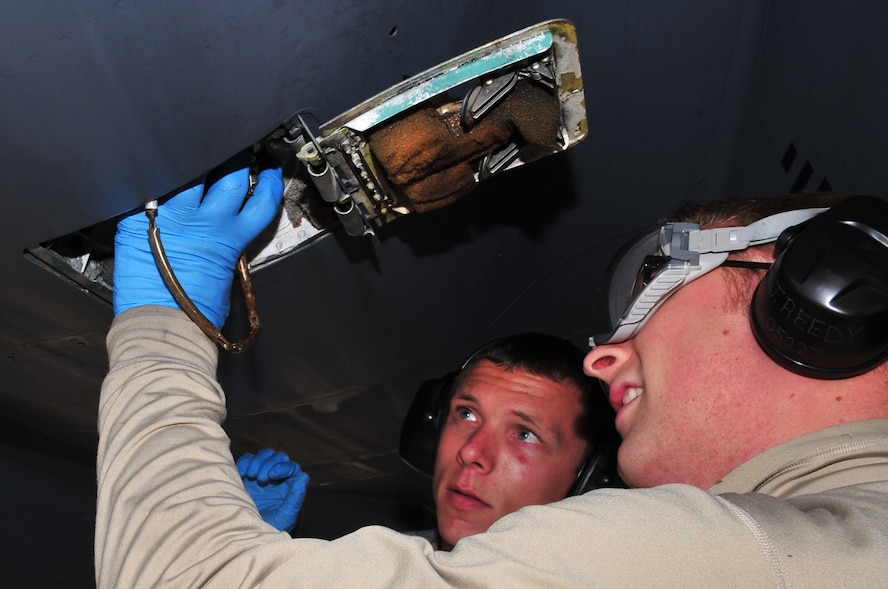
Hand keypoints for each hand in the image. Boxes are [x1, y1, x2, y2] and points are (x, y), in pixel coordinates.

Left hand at [113, 157, 283, 327]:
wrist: (161, 323)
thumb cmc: (195, 312)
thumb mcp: (224, 275)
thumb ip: (227, 246)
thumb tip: (225, 231)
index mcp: (231, 238)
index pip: (260, 202)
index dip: (269, 182)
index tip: (270, 169)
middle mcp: (207, 221)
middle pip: (230, 178)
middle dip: (237, 160)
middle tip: (236, 150)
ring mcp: (174, 215)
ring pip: (192, 173)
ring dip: (198, 160)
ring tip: (197, 151)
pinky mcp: (142, 218)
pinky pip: (152, 186)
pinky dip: (159, 175)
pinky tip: (159, 166)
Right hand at [237, 448, 309, 531]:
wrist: (248, 534)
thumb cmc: (271, 528)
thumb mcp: (285, 516)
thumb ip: (295, 498)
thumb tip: (303, 477)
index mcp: (291, 485)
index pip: (292, 467)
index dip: (283, 467)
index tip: (271, 475)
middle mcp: (278, 477)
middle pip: (278, 457)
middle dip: (269, 463)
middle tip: (260, 479)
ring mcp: (262, 474)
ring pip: (264, 455)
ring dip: (257, 461)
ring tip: (251, 476)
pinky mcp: (247, 475)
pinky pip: (247, 459)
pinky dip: (244, 462)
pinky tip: (242, 474)